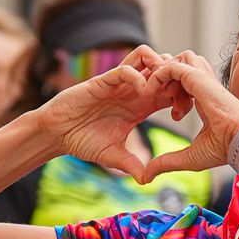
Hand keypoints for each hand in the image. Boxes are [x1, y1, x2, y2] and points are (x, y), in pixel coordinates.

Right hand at [33, 50, 185, 178]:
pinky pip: (125, 69)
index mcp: (140, 106)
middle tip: (177, 97)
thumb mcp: (112, 157)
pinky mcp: (103, 81)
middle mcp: (132, 91)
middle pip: (163, 69)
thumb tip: (147, 181)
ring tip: (160, 89)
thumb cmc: (82, 142)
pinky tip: (142, 92)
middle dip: (174, 78)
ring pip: (147, 58)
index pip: (170, 90)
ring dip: (158, 68)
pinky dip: (138, 75)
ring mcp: (119, 84)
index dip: (180, 96)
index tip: (181, 113)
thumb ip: (131, 164)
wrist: (56, 134)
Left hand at [129, 49, 238, 180]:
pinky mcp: (198, 78)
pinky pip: (173, 65)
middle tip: (158, 100)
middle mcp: (206, 86)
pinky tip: (152, 92)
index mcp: (207, 99)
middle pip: (182, 65)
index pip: (188, 83)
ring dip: (163, 73)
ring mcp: (203, 79)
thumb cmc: (224, 149)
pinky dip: (159, 74)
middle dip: (166, 79)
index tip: (173, 115)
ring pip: (179, 59)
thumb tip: (146, 177)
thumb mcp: (188, 156)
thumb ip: (166, 162)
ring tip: (155, 94)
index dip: (174, 94)